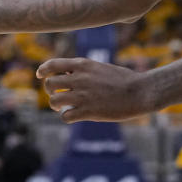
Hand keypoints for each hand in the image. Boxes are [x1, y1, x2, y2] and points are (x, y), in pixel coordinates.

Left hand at [36, 57, 154, 122]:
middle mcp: (80, 78)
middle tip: (57, 95)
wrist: (141, 92)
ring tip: (64, 107)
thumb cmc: (124, 79)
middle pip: (49, 84)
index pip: (52, 64)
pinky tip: (74, 116)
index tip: (40, 76)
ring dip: (56, 105)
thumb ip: (83, 70)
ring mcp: (83, 95)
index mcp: (83, 64)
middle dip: (50, 91)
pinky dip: (67, 117)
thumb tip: (67, 76)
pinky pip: (66, 116)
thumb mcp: (100, 67)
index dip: (43, 70)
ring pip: (54, 101)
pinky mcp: (88, 111)